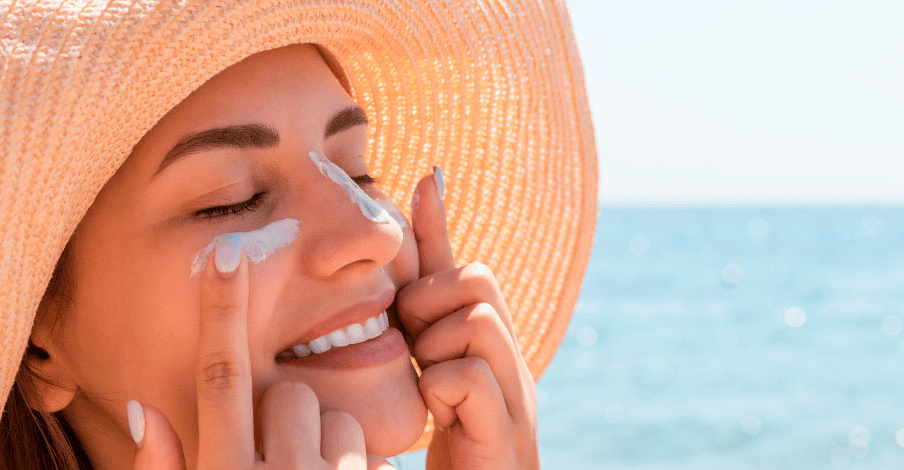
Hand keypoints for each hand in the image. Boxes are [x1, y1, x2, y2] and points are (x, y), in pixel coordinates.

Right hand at [128, 234, 396, 468]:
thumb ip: (163, 466)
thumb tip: (141, 407)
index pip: (220, 376)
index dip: (222, 312)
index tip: (228, 254)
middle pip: (289, 396)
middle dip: (289, 414)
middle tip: (285, 454)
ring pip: (337, 422)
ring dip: (328, 444)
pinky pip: (371, 453)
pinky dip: (358, 468)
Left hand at [394, 168, 538, 468]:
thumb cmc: (443, 453)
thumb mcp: (417, 383)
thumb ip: (406, 332)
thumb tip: (387, 273)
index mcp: (485, 349)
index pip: (461, 269)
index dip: (436, 226)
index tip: (421, 177)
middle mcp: (510, 363)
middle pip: (477, 280)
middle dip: (431, 303)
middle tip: (416, 348)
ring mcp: (516, 396)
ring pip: (477, 321)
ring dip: (436, 348)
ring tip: (428, 384)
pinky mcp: (508, 432)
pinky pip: (470, 375)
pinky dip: (442, 390)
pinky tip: (438, 417)